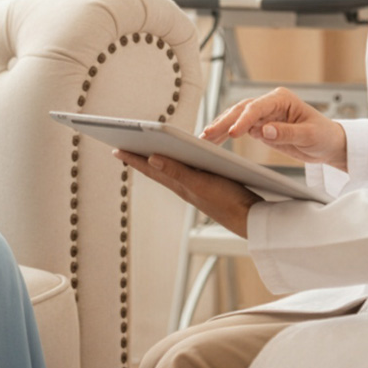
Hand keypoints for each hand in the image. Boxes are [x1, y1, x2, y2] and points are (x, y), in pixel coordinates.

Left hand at [114, 149, 259, 237]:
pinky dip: (175, 165)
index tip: (115, 149)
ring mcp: (196, 188)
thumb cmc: (228, 201)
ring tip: (142, 153)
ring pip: (169, 173)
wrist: (252, 219)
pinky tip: (178, 163)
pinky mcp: (208, 187)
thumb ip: (177, 171)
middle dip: (139, 159)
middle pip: (156, 170)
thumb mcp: (200, 184)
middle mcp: (184, 187)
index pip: (150, 169)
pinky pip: (184, 174)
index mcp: (180, 185)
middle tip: (122, 148)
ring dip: (155, 162)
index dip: (133, 159)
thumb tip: (150, 158)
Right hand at [201, 87, 345, 169]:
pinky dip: (226, 134)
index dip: (244, 119)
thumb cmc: (324, 135)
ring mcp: (263, 114)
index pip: (257, 107)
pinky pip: (239, 128)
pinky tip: (215, 140)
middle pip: (241, 110)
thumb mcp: (309, 136)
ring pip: (236, 118)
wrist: (329, 144)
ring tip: (205, 138)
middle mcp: (269, 104)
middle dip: (224, 122)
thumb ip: (287, 133)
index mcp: (281, 99)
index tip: (234, 133)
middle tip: (208, 135)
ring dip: (221, 127)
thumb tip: (264, 131)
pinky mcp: (260, 126)